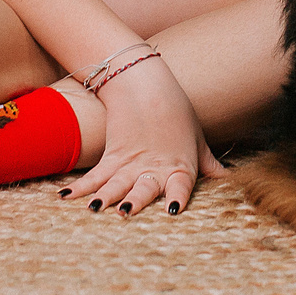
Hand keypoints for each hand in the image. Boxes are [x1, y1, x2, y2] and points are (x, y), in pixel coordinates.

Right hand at [64, 58, 225, 217]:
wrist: (146, 83)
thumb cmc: (178, 113)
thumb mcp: (198, 141)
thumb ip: (209, 166)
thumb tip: (230, 180)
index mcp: (180, 166)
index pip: (181, 185)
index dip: (177, 197)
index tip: (172, 210)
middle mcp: (154, 167)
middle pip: (143, 187)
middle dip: (134, 200)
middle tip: (125, 212)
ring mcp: (131, 162)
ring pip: (115, 183)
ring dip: (104, 196)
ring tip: (95, 209)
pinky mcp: (113, 154)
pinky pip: (96, 175)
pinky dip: (81, 187)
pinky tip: (65, 197)